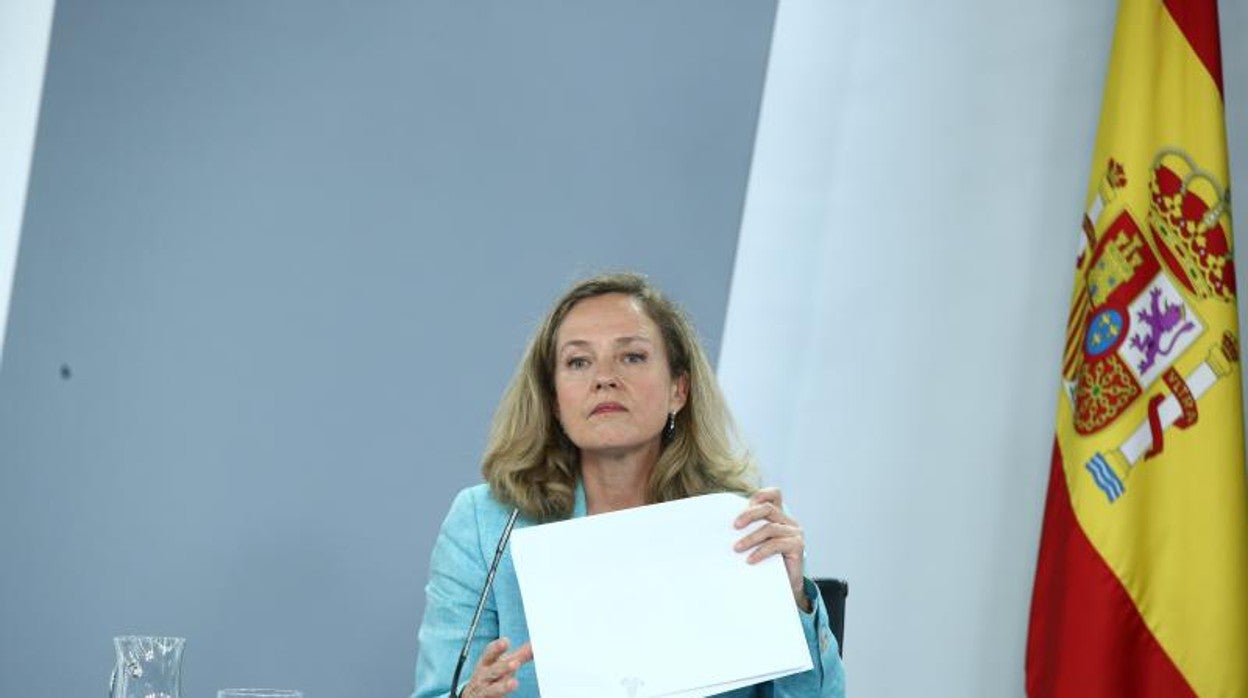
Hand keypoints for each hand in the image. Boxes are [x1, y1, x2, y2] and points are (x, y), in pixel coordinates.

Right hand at [462, 638, 532, 696]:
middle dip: (503, 667)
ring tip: (514, 683)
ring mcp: (484, 691)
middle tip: (516, 663)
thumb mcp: (501, 664)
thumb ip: (519, 655)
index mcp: (486, 664)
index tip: (506, 641)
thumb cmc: (491, 675)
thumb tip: (536, 645)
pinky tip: (506, 697)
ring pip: (492, 690)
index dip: (497, 648)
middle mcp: (483, 677)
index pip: (489, 654)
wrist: (473, 695)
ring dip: (502, 687)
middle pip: (493, 671)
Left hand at [733, 487, 811, 611]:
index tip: (744, 506)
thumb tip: (727, 525)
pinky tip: (750, 560)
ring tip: (737, 548)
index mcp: (779, 516)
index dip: (760, 495)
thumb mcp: (757, 542)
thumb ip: (750, 529)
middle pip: (768, 508)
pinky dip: (760, 551)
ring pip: (770, 528)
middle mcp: (789, 521)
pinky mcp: (797, 546)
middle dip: (749, 515)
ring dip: (750, 538)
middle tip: (734, 526)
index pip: (774, 495)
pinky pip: (776, 544)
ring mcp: (795, 533)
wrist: (783, 587)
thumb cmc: (767, 563)